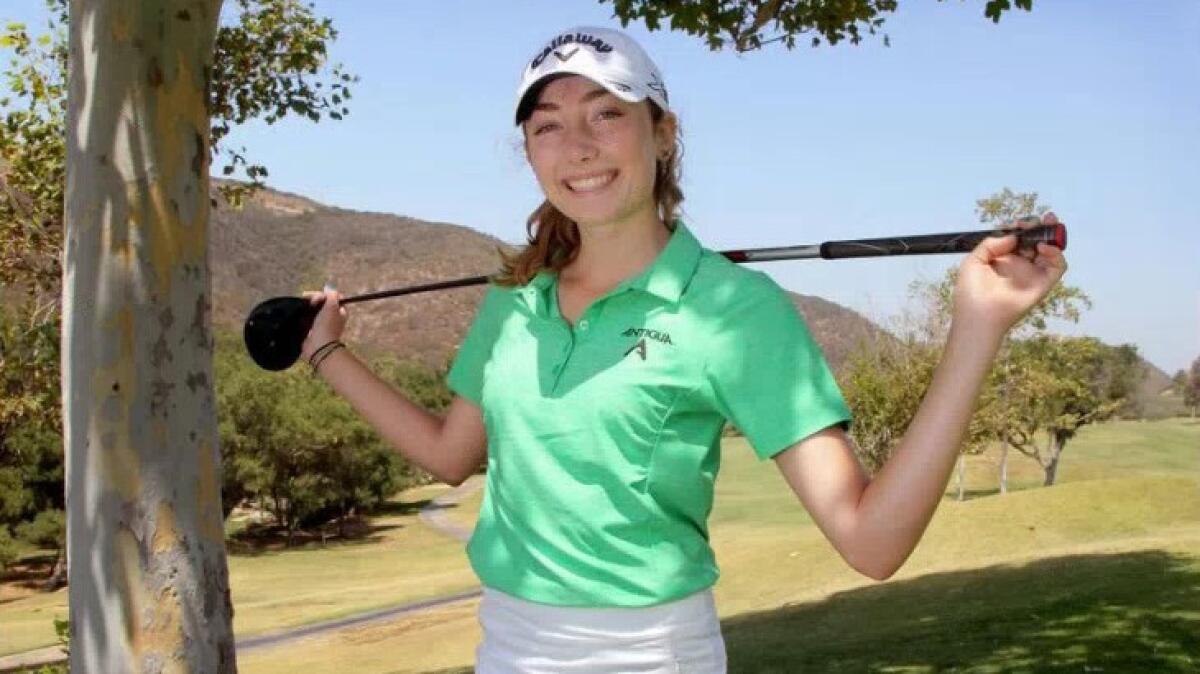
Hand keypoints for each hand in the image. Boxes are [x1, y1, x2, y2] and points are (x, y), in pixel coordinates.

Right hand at [300, 284, 347, 361]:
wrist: (318, 346)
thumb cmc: (326, 326)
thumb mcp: (332, 307)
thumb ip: (331, 295)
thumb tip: (329, 287)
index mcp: (340, 312)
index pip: (333, 297)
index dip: (325, 294)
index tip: (317, 296)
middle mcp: (332, 316)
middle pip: (323, 302)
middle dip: (315, 299)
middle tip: (307, 300)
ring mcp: (322, 323)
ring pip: (315, 309)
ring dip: (308, 306)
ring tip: (302, 305)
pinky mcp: (312, 328)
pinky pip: (308, 317)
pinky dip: (304, 313)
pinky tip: (299, 312)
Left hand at [952, 212, 1067, 334]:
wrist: (978, 314)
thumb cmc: (971, 291)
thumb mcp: (974, 261)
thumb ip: (991, 244)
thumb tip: (1012, 236)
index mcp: (1003, 259)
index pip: (1019, 238)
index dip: (1021, 228)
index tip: (1017, 223)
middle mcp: (1020, 265)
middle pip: (1037, 241)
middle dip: (1042, 227)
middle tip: (1044, 217)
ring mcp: (1032, 274)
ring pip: (1050, 251)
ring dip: (1052, 236)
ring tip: (1046, 226)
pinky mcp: (1043, 284)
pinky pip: (1057, 267)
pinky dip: (1056, 254)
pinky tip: (1042, 247)